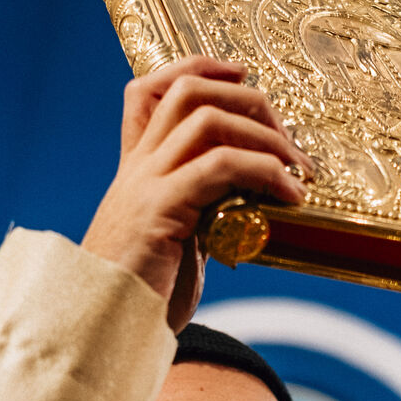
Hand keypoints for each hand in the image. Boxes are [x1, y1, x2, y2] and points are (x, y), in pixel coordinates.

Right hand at [82, 57, 311, 332]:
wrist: (102, 330)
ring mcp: (145, 185)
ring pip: (208, 118)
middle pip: (188, 91)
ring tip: (297, 168)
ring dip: (265, 135)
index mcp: (135, 174)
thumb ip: (197, 214)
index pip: (150, 91)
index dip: (197, 69)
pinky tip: (290, 197)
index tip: (240, 75)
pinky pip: (221, 166)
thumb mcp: (172, 245)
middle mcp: (136, 170)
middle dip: (247, 99)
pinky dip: (265, 171)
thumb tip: (244, 202)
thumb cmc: (140, 298)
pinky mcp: (160, 209)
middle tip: (288, 136)